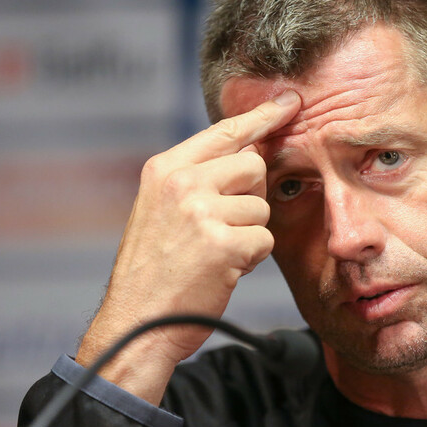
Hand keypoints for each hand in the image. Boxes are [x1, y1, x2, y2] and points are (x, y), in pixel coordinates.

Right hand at [76, 90, 300, 403]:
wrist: (136, 324)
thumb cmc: (154, 270)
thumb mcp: (160, 210)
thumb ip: (197, 178)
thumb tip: (252, 154)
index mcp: (165, 169)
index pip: (225, 132)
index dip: (262, 116)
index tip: (289, 102)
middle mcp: (182, 182)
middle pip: (254, 165)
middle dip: (252, 197)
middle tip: (226, 226)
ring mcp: (201, 211)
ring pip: (261, 206)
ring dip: (248, 233)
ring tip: (215, 253)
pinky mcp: (222, 243)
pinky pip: (264, 240)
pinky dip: (251, 259)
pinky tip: (221, 269)